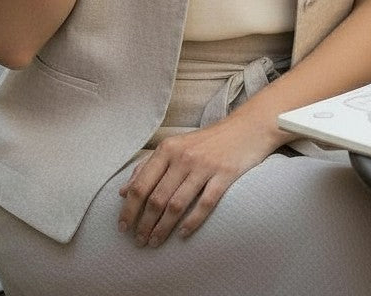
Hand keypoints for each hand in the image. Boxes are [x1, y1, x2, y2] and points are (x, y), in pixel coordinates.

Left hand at [117, 117, 277, 246]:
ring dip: (163, 228)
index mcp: (167, 149)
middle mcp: (183, 156)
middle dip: (144, 224)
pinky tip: (183, 235)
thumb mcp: (175, 146)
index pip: (141, 184)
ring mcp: (204, 166)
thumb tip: (123, 191)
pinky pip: (204, 204)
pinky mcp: (224, 175)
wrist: (246, 128)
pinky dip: (191, 222)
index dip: (129, 209)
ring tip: (155, 242)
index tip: (123, 227)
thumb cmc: (207, 141)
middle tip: (139, 241)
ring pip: (176, 205)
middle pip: (156, 198)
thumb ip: (148, 166)